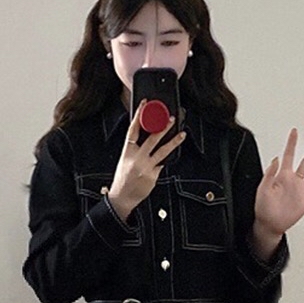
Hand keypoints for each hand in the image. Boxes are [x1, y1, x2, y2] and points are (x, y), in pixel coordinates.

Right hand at [107, 102, 185, 220]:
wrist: (122, 197)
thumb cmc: (123, 179)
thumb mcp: (125, 160)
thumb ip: (135, 149)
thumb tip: (148, 138)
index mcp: (127, 151)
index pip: (133, 129)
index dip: (139, 115)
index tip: (145, 104)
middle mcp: (137, 158)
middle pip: (152, 139)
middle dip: (162, 127)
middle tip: (170, 118)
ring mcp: (146, 167)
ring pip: (162, 151)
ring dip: (173, 141)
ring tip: (181, 134)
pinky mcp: (153, 175)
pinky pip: (163, 164)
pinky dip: (167, 159)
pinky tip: (172, 154)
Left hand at [253, 129, 303, 240]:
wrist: (269, 224)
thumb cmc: (263, 208)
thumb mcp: (263, 189)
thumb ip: (269, 174)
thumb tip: (275, 159)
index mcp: (283, 176)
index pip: (289, 155)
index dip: (292, 143)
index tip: (294, 132)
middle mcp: (293, 181)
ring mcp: (301, 191)